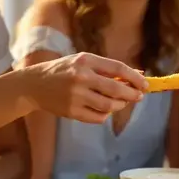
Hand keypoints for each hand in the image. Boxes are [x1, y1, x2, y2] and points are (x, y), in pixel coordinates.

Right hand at [24, 52, 146, 123]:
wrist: (34, 85)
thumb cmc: (63, 70)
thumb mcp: (83, 62)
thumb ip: (107, 68)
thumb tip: (137, 74)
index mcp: (85, 61)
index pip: (117, 68)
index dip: (135, 77)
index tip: (145, 84)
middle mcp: (81, 77)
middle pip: (116, 89)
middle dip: (132, 94)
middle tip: (138, 97)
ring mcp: (75, 96)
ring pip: (108, 106)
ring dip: (119, 106)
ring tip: (121, 103)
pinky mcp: (71, 111)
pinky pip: (97, 117)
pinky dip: (105, 115)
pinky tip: (104, 110)